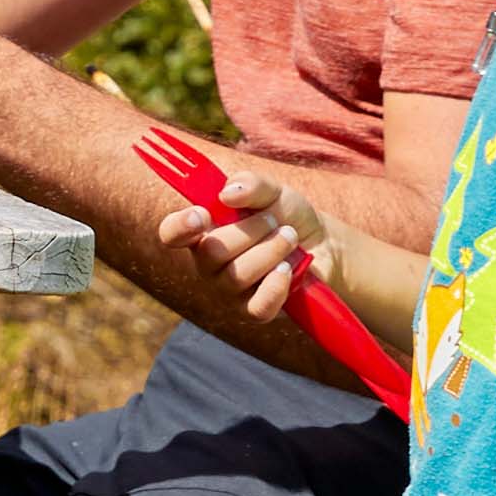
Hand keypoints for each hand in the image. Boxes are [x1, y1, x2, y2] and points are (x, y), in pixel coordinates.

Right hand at [161, 147, 327, 335]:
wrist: (324, 244)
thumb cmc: (287, 215)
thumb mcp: (273, 191)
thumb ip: (250, 184)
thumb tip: (228, 195)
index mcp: (202, 231)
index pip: (171, 234)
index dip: (179, 226)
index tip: (203, 214)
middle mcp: (208, 264)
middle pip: (212, 253)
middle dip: (250, 231)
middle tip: (274, 220)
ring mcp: (229, 291)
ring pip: (238, 276)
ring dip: (272, 249)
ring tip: (290, 237)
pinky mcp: (253, 311)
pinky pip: (257, 307)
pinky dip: (276, 284)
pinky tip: (288, 269)